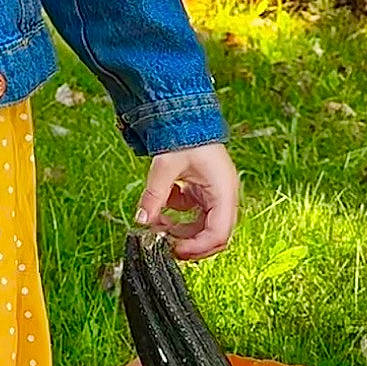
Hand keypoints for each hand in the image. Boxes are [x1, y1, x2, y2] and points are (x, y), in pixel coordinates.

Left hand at [134, 141, 238, 260]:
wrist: (187, 116)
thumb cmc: (186, 135)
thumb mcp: (165, 166)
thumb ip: (154, 195)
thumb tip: (142, 221)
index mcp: (223, 192)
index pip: (218, 234)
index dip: (197, 248)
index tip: (173, 249)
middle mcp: (224, 197)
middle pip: (212, 235)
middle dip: (188, 242)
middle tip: (163, 243)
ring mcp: (215, 195)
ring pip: (201, 226)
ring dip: (180, 229)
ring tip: (157, 223)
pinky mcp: (204, 192)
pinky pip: (193, 213)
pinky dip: (177, 213)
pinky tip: (164, 202)